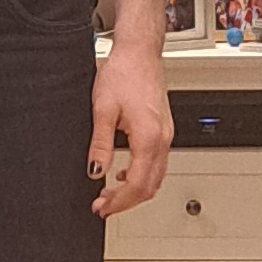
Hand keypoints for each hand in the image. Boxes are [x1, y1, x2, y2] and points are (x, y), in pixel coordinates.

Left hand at [87, 40, 172, 217]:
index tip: (102, 207)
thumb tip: (95, 171)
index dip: (119, 202)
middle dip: (126, 202)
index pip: (136, 184)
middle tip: (103, 206)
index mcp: (149, 137)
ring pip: (156, 177)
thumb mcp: (102, 110)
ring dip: (135, 191)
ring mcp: (166, 135)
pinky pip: (157, 164)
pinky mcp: (163, 130)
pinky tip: (124, 175)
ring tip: (110, 195)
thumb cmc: (123, 73)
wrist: (139, 53)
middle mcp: (162, 139)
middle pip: (149, 186)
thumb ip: (100, 145)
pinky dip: (142, 177)